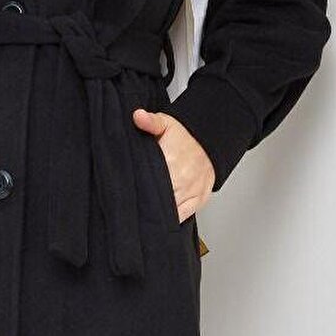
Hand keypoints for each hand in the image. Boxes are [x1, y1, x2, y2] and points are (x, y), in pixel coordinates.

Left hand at [131, 105, 215, 221]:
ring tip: (144, 212)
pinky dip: (169, 219)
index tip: (124, 193)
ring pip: (167, 211)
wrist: (211, 143)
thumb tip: (138, 116)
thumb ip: (151, 122)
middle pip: (155, 199)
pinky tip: (160, 217)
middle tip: (132, 203)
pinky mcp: (197, 201)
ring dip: (155, 213)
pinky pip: (180, 217)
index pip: (146, 182)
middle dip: (143, 202)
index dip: (134, 190)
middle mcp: (180, 180)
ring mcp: (189, 192)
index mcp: (169, 161)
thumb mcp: (166, 123)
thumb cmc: (186, 137)